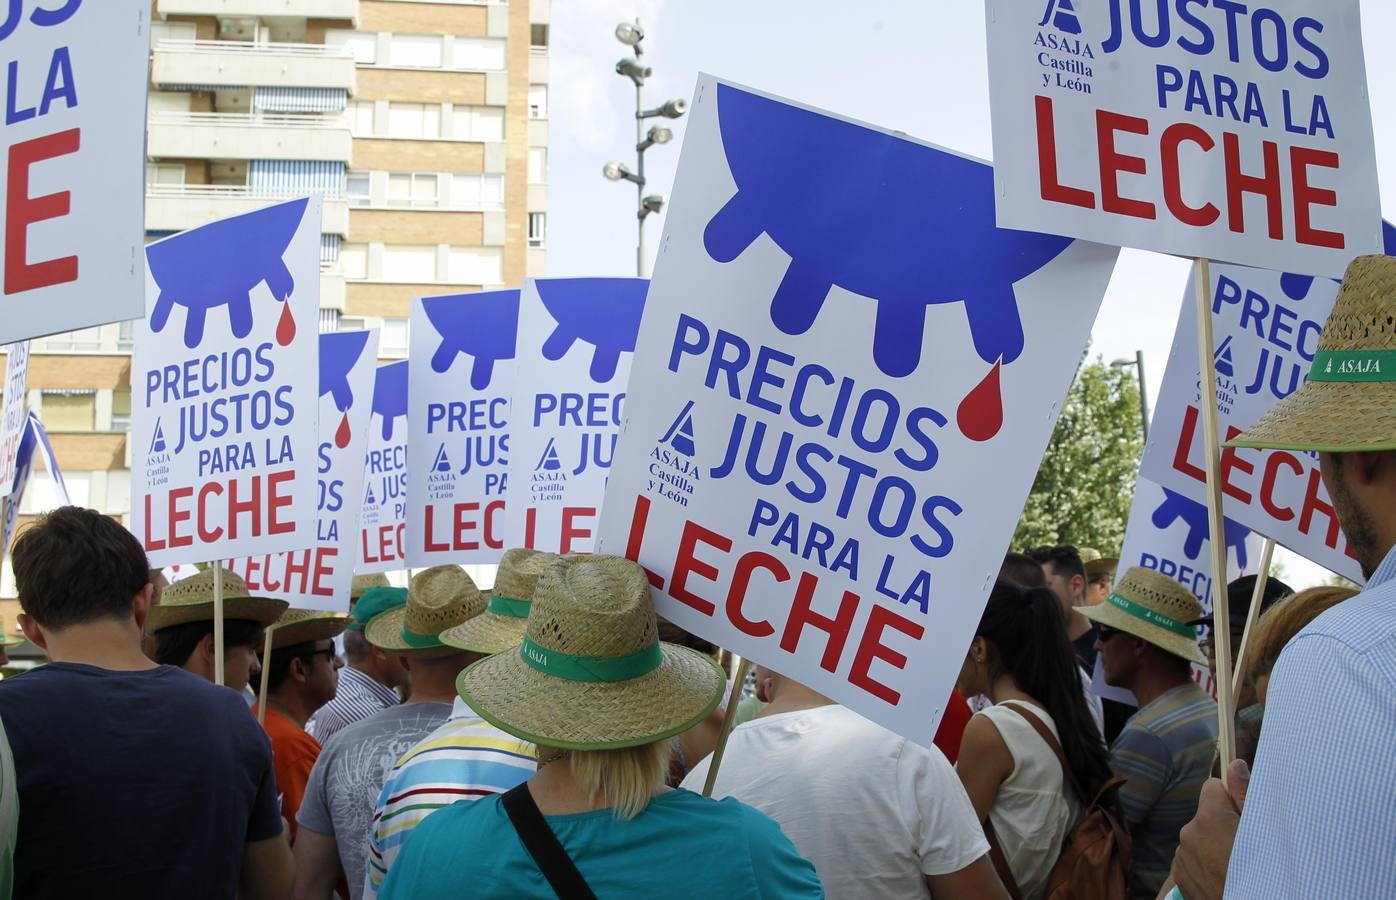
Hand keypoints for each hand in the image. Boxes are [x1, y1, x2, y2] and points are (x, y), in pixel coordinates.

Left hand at [1171, 760, 1249, 899]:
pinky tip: (1221, 876)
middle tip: (1243, 847)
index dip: (1229, 799)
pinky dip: (1204, 865)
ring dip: (1212, 847)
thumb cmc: (1261, 869)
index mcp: (1208, 817)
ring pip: (1198, 839)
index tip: (1241, 815)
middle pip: (1205, 815)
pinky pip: (1191, 859)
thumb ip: (1244, 795)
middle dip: (1221, 825)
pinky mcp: (1179, 875)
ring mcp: (1181, 856)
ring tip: (1234, 866)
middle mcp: (1189, 833)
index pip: (1211, 787)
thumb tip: (1234, 764)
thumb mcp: (1260, 829)